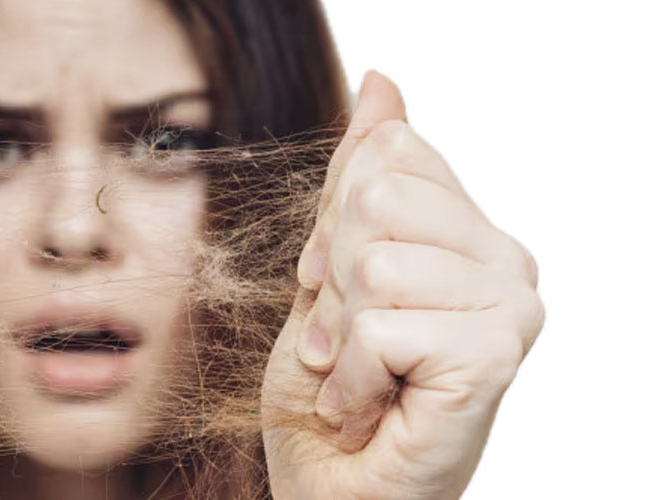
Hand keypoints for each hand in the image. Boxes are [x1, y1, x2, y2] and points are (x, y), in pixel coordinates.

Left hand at [260, 71, 543, 499]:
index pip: (389, 154)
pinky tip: (369, 405)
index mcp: (468, 231)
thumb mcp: (324, 272)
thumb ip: (352, 185)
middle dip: (330, 279)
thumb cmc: (329, 393)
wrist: (331, 491)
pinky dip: (350, 375)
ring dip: (337, 335)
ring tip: (356, 376)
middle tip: (342, 341)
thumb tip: (382, 83)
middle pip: (378, 196)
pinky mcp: (495, 354)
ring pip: (377, 261)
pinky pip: (382, 324)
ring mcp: (509, 306)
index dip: (332, 226)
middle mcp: (504, 260)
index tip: (334, 291)